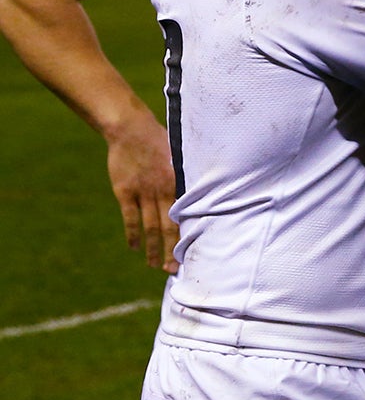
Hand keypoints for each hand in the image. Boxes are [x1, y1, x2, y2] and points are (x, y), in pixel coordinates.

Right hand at [107, 114, 178, 273]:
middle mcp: (163, 191)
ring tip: (155, 266)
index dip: (190, 236)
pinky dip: (132, 234)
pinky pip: (130, 217)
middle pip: (169, 227)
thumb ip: (188, 178)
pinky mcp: (125, 192)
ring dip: (153, 248)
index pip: (188, 216)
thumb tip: (204, 195)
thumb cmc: (161, 142)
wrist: (132, 130)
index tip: (194, 252)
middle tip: (174, 270)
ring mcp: (143, 192)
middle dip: (172, 250)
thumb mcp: (182, 158)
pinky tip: (135, 247)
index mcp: (180, 183)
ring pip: (149, 226)